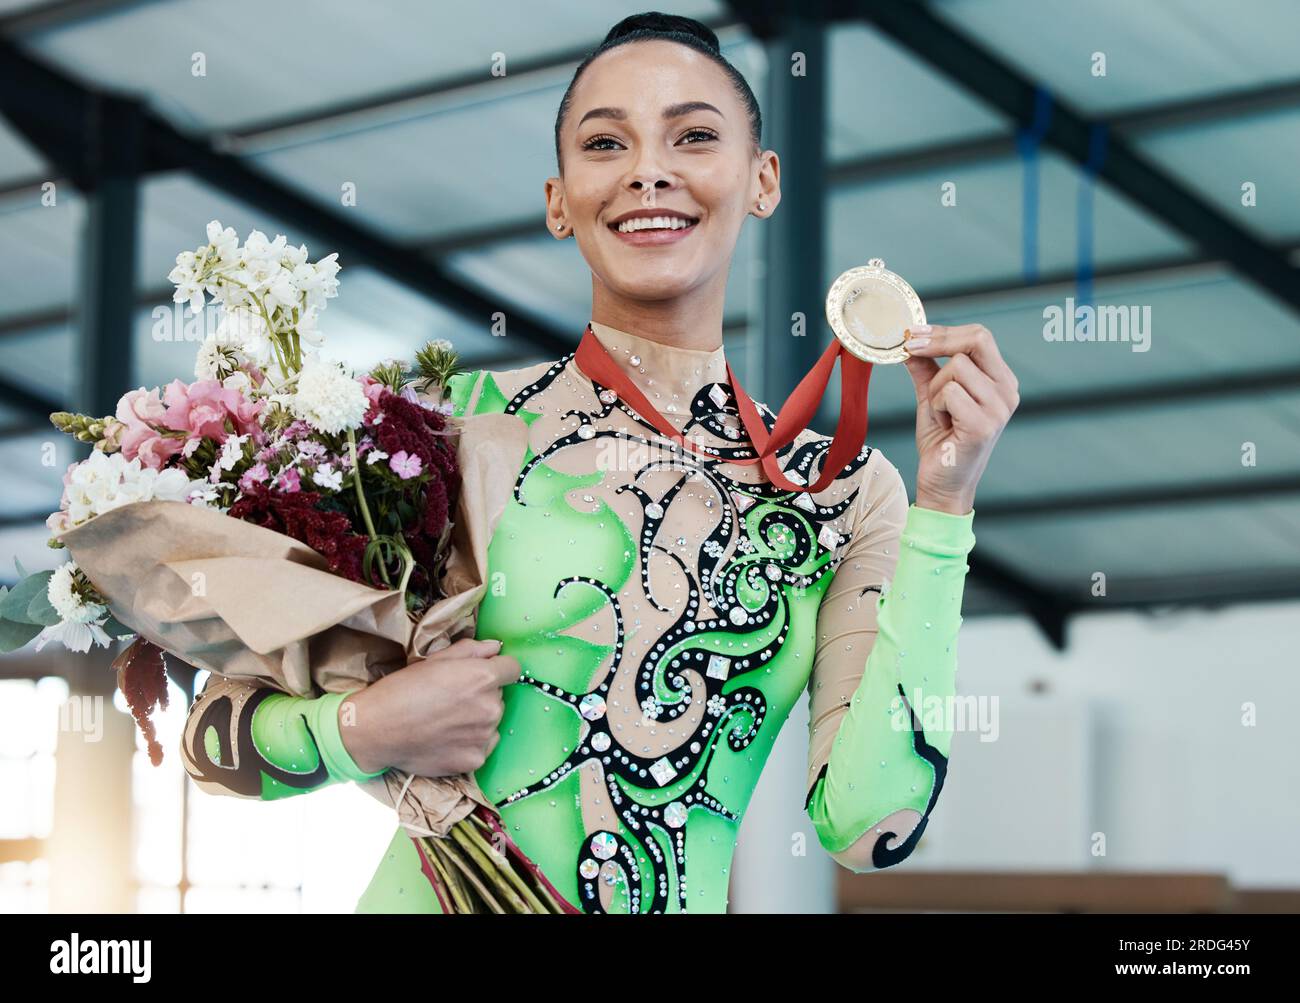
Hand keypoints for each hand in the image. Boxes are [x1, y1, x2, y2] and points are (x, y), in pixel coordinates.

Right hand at [338, 637, 519, 776]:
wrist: (376, 728)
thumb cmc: (403, 689)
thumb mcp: (436, 659)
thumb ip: (472, 650)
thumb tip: (495, 648)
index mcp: (483, 678)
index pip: (513, 668)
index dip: (498, 670)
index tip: (483, 675)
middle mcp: (491, 707)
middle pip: (499, 696)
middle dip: (483, 695)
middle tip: (452, 700)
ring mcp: (484, 736)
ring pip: (492, 721)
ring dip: (477, 720)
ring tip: (446, 721)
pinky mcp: (475, 760)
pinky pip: (484, 745)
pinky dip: (470, 742)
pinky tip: (446, 739)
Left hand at [902, 323, 1019, 514]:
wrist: (942, 483)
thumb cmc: (941, 441)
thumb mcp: (932, 397)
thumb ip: (926, 368)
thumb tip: (909, 341)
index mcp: (1000, 380)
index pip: (980, 336)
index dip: (944, 331)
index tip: (912, 334)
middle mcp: (1007, 390)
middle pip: (977, 339)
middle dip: (938, 341)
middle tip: (909, 347)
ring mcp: (1000, 408)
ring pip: (957, 367)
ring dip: (935, 387)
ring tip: (939, 411)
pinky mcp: (985, 424)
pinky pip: (950, 392)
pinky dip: (937, 405)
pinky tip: (944, 424)